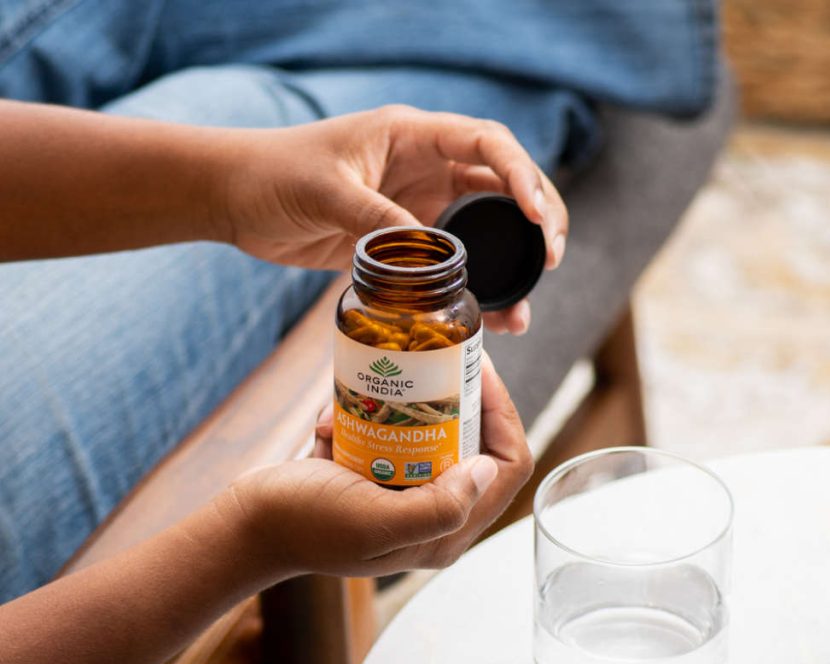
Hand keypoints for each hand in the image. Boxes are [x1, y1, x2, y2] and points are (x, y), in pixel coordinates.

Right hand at [220, 354, 532, 575]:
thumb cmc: (304, 523)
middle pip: (477, 443)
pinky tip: (335, 418)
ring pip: (436, 431)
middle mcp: (435, 515)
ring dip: (409, 402)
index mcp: (445, 532)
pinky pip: (393, 432)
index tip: (477, 372)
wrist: (246, 525)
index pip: (508, 469)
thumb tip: (488, 468)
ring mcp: (407, 494)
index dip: (504, 416)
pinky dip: (368, 414)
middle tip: (438, 356)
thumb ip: (440, 507)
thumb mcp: (375, 521)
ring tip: (378, 382)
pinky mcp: (378, 476)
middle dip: (459, 397)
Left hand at [221, 105, 568, 334]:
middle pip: (504, 186)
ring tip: (524, 306)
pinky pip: (454, 263)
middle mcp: (427, 167)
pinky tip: (489, 319)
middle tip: (551, 260)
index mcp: (413, 136)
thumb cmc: (274, 174)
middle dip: (537, 220)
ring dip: (510, 263)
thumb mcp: (326, 190)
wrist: (235, 198)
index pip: (487, 144)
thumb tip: (431, 256)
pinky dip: (474, 290)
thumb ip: (376, 218)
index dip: (523, 176)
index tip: (538, 217)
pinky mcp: (406, 242)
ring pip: (486, 231)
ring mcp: (420, 205)